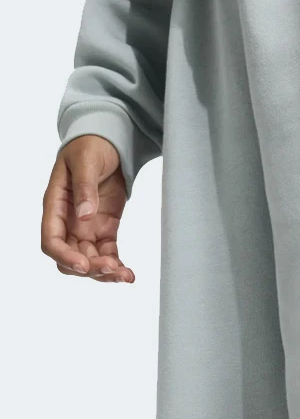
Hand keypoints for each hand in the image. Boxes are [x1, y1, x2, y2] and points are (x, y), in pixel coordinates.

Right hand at [41, 135, 133, 282]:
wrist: (107, 142)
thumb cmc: (90, 147)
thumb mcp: (86, 161)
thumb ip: (85, 187)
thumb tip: (84, 215)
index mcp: (55, 206)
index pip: (52, 240)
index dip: (65, 256)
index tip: (85, 264)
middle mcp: (68, 222)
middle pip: (70, 256)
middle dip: (89, 268)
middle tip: (113, 270)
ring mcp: (86, 227)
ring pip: (89, 259)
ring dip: (105, 271)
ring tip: (126, 276)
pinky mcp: (105, 227)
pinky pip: (107, 252)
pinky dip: (116, 264)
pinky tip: (129, 274)